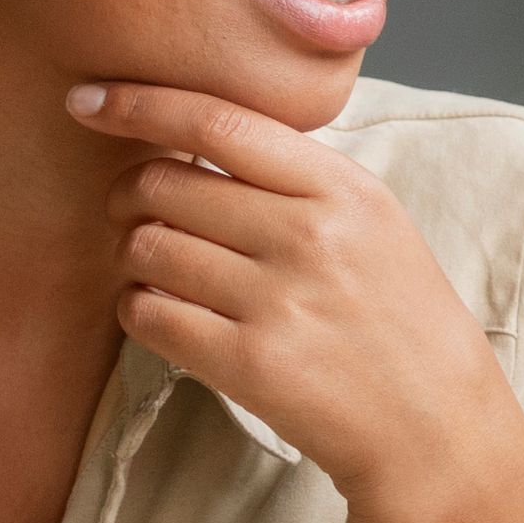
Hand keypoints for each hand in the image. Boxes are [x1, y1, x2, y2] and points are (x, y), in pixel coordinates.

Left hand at [70, 81, 523, 522]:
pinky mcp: (248, 363)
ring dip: (138, 259)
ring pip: (145, 247)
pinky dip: (142, 310)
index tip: (88, 98)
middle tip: (147, 219)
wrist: (435, 424)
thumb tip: (188, 133)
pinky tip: (173, 316)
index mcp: (345, 190)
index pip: (219, 122)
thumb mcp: (376, 223)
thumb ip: (295, 176)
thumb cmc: (398, 316)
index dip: (140, 103)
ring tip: (174, 276)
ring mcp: (278, 300)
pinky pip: (146, 313)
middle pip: (163, 184)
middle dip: (134, 198)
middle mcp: (310, 236)